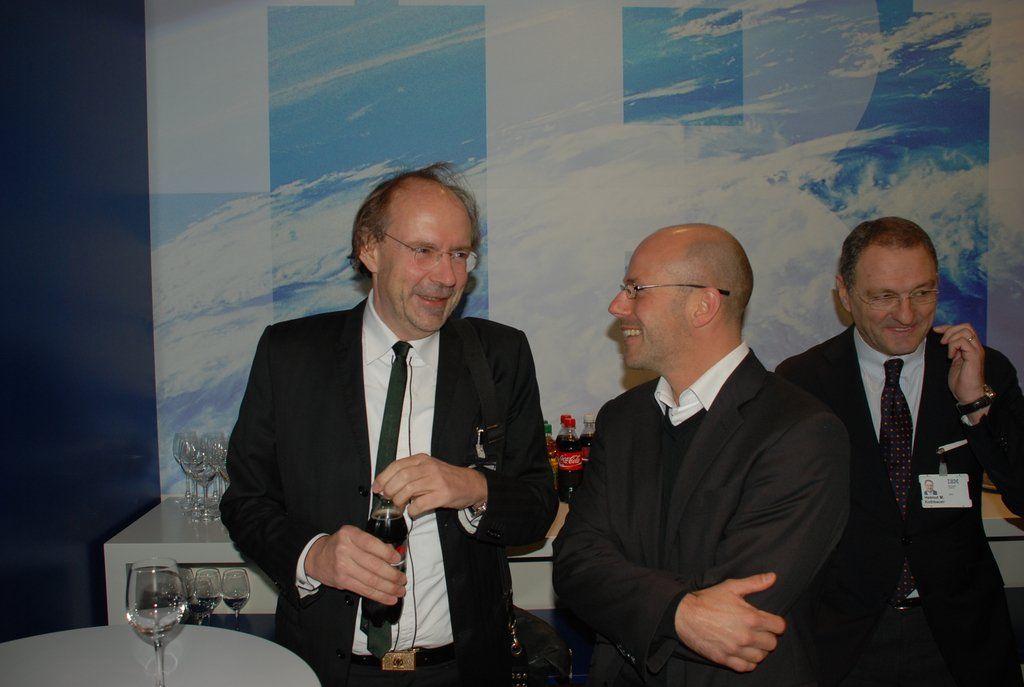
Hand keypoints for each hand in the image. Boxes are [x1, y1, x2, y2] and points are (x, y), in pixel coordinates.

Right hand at [304, 525, 405, 603]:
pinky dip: (378, 595)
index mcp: (350, 534)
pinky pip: (364, 590)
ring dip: (388, 588)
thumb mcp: (353, 536)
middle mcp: (345, 550)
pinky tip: (389, 598)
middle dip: (392, 575)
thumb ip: (371, 542)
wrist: (317, 557)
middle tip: (402, 580)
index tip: (398, 559)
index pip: (371, 544)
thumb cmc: (340, 545)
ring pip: (370, 580)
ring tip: (399, 591)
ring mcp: (342, 567)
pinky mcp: (342, 582)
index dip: (386, 553)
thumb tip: (393, 553)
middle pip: (373, 565)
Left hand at [373, 453, 487, 517]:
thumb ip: (409, 473)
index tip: (376, 488)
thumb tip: (385, 486)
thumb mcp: (427, 468)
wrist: (471, 484)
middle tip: (388, 499)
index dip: (383, 477)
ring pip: (409, 490)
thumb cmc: (445, 478)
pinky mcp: (443, 495)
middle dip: (390, 490)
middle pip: (402, 477)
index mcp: (422, 459)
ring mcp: (437, 481)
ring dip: (399, 501)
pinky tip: (413, 511)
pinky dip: (413, 510)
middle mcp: (429, 467)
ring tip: (399, 506)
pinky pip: (421, 504)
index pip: (397, 465)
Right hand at [674, 573, 785, 672]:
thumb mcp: (731, 587)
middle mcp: (746, 636)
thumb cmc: (707, 600)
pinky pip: (746, 667)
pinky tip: (743, 652)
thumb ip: (754, 583)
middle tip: (759, 631)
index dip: (776, 623)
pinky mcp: (725, 659)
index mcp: (751, 617)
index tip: (769, 621)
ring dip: (758, 650)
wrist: (684, 615)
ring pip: (761, 657)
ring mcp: (735, 649)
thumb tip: (773, 577)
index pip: (779, 627)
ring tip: (751, 642)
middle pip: (772, 644)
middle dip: (768, 636)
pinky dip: (748, 662)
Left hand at [933, 323, 987, 411]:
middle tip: (942, 342)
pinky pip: (963, 342)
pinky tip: (951, 357)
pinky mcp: (974, 356)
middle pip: (966, 326)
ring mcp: (976, 351)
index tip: (936, 330)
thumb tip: (944, 339)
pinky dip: (953, 346)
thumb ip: (953, 349)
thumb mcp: (954, 360)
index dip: (948, 327)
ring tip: (948, 351)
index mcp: (971, 347)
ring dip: (951, 338)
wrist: (968, 395)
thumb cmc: (961, 381)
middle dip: (950, 330)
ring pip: (965, 331)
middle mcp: (976, 347)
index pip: (964, 328)